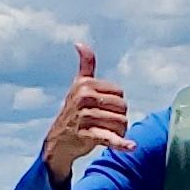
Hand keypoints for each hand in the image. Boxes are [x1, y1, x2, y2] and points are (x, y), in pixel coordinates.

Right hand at [43, 45, 135, 185]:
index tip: (105, 110)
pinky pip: (110, 138)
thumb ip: (85, 66)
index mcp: (85, 85)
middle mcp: (84, 98)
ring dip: (119, 132)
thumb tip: (80, 43)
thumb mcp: (78, 87)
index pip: (119, 93)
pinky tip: (131, 146)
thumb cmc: (73, 112)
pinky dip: (121, 144)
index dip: (117, 104)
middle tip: (107, 124)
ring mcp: (85, 117)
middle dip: (120, 118)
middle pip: (122, 108)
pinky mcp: (88, 135)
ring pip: (121, 123)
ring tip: (108, 133)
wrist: (58, 141)